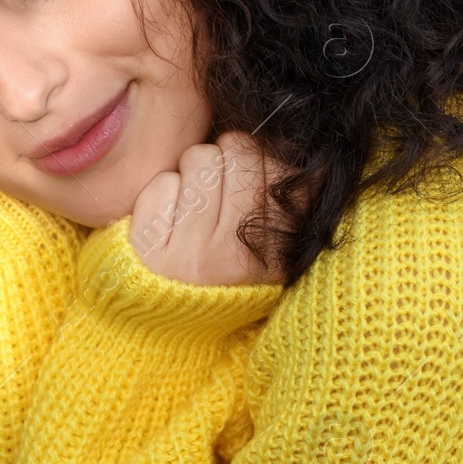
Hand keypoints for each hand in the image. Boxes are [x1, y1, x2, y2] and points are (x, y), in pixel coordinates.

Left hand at [129, 131, 295, 286]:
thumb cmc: (228, 253)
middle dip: (225, 160)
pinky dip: (161, 194)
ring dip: (193, 174)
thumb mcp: (271, 229)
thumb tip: (310, 154)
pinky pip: (161, 183)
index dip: (259, 159)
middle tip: (218, 194)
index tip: (251, 184)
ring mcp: (194, 255)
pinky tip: (169, 221)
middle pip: (238, 149)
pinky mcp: (152, 252)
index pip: (278, 160)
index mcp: (279, 247)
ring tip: (194, 207)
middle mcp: (239, 255)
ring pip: (198, 158)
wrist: (179, 314)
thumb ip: (289, 188)